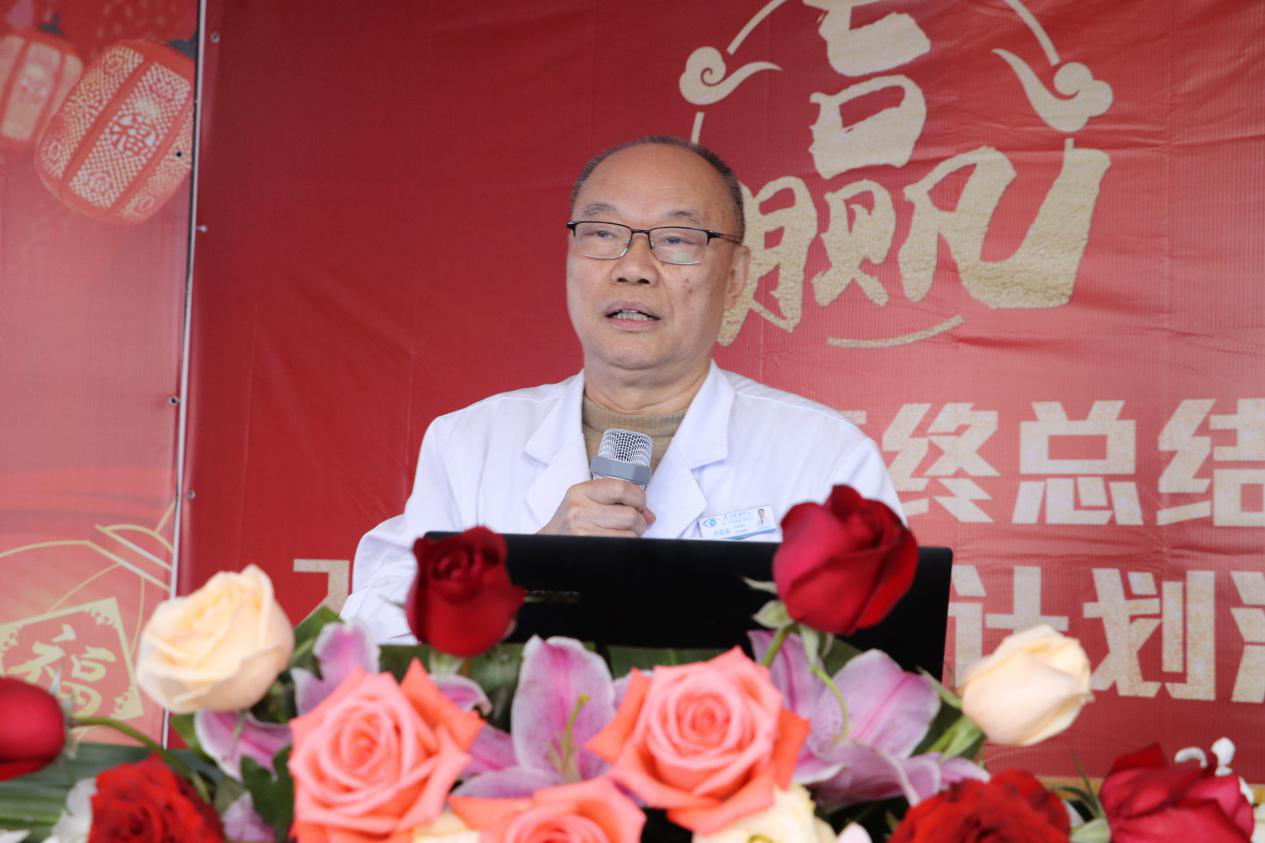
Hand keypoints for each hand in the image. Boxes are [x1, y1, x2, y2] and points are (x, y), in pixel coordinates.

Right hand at [538, 478, 655, 536]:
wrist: (549, 545)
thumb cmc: (572, 522)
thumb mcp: (587, 501)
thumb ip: (616, 500)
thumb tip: (649, 515)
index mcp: (581, 492)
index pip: (622, 489)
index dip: (639, 498)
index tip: (640, 504)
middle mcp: (579, 510)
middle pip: (630, 515)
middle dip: (640, 521)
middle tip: (636, 524)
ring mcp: (582, 531)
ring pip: (629, 534)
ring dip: (634, 536)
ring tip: (624, 534)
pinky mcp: (588, 547)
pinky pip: (622, 547)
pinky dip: (627, 546)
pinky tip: (618, 542)